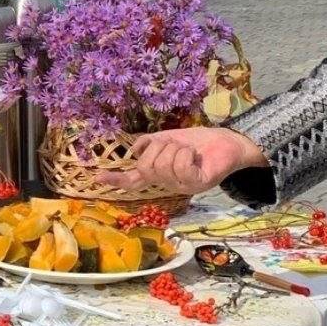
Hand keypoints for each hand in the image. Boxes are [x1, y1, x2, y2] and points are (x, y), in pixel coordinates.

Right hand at [96, 127, 268, 194]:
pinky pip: (181, 166)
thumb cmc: (198, 142)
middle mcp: (168, 184)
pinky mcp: (198, 183)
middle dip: (157, 148)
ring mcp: (183, 186)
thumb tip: (133, 149)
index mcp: (159, 176)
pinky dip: (185, 153)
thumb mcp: (169, 139)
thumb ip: (150, 144)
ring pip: (163, 165)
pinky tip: (193, 155)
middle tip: (174, 145)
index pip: (134, 181)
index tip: (97, 178)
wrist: (229, 141)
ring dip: (174, 148)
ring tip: (187, 150)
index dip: (116, 180)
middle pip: (146, 167)